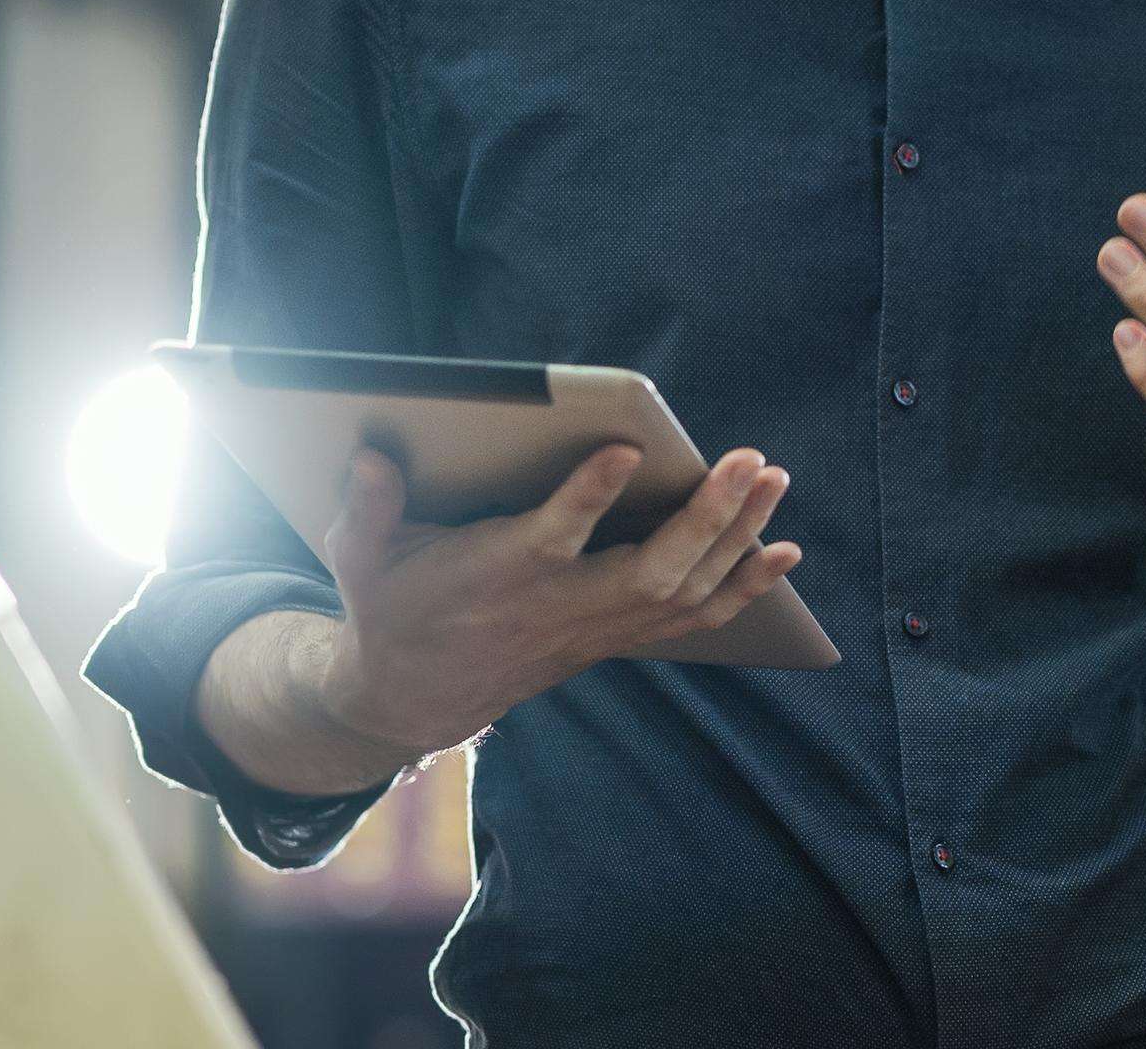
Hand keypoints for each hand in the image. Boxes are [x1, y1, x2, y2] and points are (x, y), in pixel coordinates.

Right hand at [309, 442, 799, 758]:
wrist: (413, 696)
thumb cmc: (392, 606)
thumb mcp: (361, 556)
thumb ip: (367, 507)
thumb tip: (369, 457)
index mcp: (498, 575)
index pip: (550, 537)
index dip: (588, 497)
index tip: (626, 448)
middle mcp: (559, 607)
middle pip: (649, 571)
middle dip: (707, 516)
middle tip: (751, 459)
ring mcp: (596, 629)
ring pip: (684, 592)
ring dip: (739, 539)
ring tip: (776, 482)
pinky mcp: (616, 638)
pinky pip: (694, 619)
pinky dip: (744, 589)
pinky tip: (784, 553)